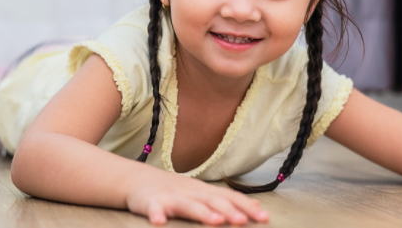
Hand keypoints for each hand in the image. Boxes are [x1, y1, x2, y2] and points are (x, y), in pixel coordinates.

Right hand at [124, 172, 268, 224]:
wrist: (137, 179)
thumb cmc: (174, 190)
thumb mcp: (203, 193)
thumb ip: (228, 200)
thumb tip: (256, 205)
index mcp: (205, 192)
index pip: (230, 198)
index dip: (246, 207)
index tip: (264, 217)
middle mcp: (191, 193)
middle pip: (212, 201)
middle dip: (229, 211)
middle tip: (244, 221)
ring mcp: (171, 198)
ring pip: (188, 205)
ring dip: (202, 213)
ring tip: (215, 222)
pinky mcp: (151, 203)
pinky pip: (154, 209)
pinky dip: (157, 215)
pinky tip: (159, 223)